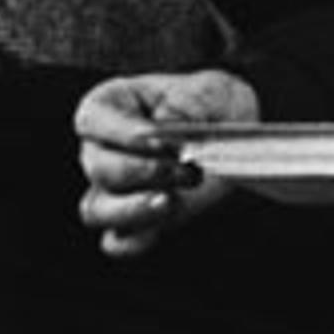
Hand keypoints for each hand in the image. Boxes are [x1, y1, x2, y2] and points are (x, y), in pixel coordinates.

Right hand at [74, 66, 259, 257]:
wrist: (240, 140)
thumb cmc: (214, 107)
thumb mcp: (209, 90)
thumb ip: (187, 102)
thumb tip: (166, 128)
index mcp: (109, 108)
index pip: (93, 121)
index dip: (123, 133)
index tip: (163, 141)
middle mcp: (101, 151)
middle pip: (100, 168)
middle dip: (144, 171)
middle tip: (188, 169)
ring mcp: (112, 192)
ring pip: (97, 210)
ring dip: (133, 209)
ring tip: (172, 202)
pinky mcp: (135, 224)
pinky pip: (118, 242)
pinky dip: (135, 241)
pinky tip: (164, 229)